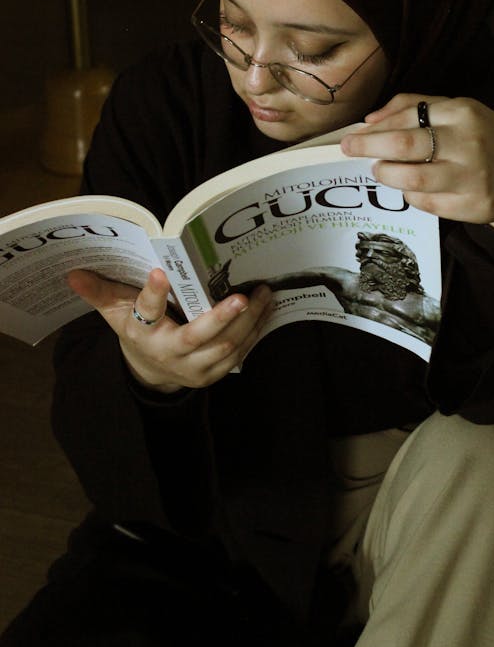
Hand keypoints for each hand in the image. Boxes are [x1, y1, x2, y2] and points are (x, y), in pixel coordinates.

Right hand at [66, 267, 273, 392]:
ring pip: (226, 346)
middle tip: (240, 297)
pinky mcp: (214, 373)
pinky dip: (255, 331)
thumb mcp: (114, 313)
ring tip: (263, 294)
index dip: (153, 295)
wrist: (151, 372)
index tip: (160, 273)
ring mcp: (194, 367)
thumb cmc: (136, 331)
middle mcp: (170, 353)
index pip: (146, 313)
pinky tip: (267, 309)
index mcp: (143, 333)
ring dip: (248, 321)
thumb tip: (72, 273)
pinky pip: (240, 353)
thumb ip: (99, 292)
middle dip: (220, 318)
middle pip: (196, 338)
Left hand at [340, 93, 493, 232]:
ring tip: (380, 170)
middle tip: (349, 149)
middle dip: (368, 147)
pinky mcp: (472, 205)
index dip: (375, 126)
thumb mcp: (459, 113)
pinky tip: (412, 188)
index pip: (407, 116)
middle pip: (404, 145)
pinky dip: (411, 195)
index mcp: (463, 112)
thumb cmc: (484, 141)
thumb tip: (370, 118)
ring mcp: (471, 176)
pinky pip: (426, 202)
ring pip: (410, 178)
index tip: (354, 133)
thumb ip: (415, 107)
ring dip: (387, 174)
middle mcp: (468, 142)